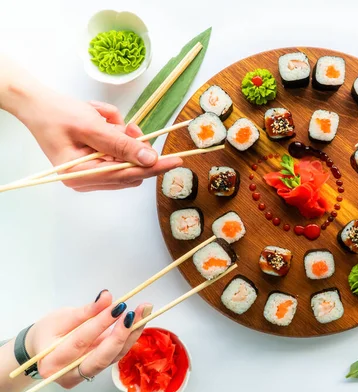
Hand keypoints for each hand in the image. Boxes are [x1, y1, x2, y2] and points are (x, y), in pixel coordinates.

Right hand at [20, 91, 181, 191]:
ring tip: (105, 119)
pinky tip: (101, 120)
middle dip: (132, 145)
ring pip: (125, 158)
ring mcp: (90, 172)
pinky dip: (115, 134)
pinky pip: (116, 151)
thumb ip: (121, 144)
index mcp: (80, 175)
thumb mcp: (91, 126)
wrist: (37, 103)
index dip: (154, 168)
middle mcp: (86, 179)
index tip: (177, 160)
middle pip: (129, 170)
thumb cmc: (57, 113)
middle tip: (127, 125)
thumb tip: (150, 158)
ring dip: (122, 136)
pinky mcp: (94, 161)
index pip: (127, 175)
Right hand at [25, 291, 150, 387]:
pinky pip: (117, 354)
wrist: (43, 347)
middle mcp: (70, 374)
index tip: (118, 306)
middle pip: (101, 357)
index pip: (81, 341)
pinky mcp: (99, 369)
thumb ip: (86, 310)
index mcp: (53, 362)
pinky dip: (129, 337)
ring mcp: (86, 375)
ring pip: (114, 357)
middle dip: (121, 334)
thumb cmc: (48, 331)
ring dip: (132, 334)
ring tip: (143, 311)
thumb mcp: (62, 317)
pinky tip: (139, 320)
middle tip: (135, 313)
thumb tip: (106, 296)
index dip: (101, 323)